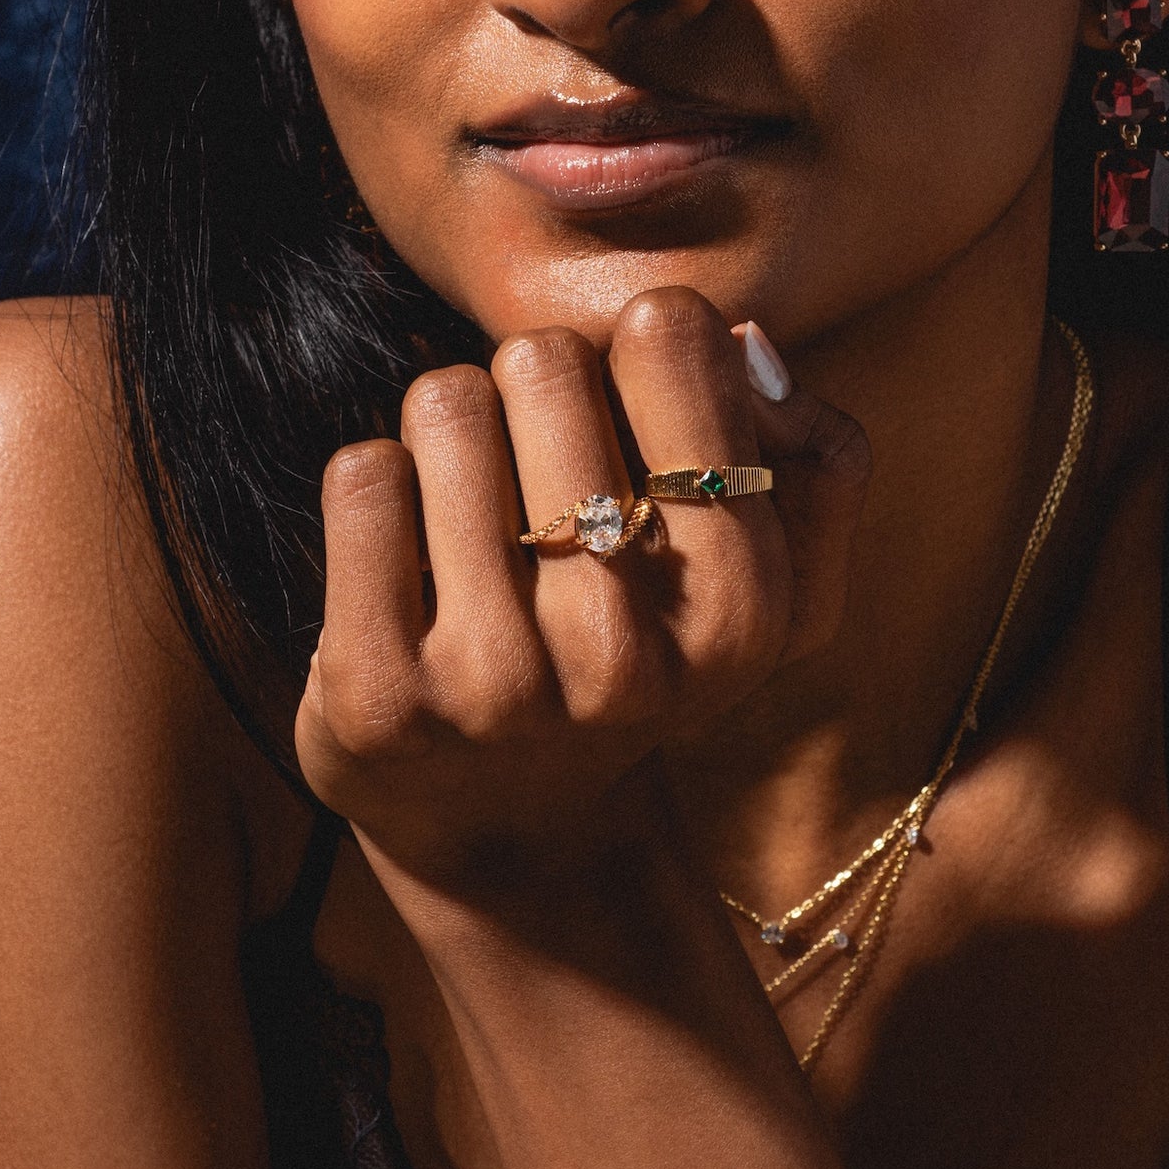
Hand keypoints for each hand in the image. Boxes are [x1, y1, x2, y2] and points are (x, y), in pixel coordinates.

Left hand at [295, 287, 869, 892]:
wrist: (513, 830)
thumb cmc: (643, 649)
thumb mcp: (765, 574)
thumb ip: (805, 449)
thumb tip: (737, 337)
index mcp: (740, 607)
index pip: (667, 337)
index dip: (637, 344)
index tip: (629, 404)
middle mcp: (620, 657)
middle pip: (543, 360)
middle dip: (534, 389)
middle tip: (542, 473)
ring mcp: (490, 683)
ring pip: (446, 405)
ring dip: (453, 434)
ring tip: (477, 518)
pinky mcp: (377, 695)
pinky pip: (362, 476)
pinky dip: (378, 488)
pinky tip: (408, 560)